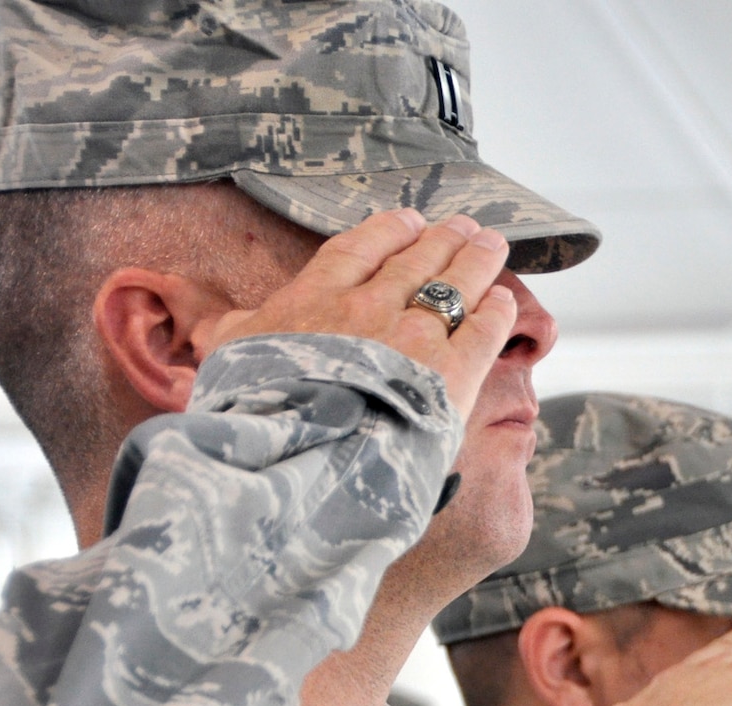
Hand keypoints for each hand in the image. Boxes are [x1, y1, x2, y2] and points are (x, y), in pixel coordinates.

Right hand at [194, 210, 516, 419]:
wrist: (302, 458)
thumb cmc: (259, 413)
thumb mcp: (231, 362)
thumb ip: (237, 334)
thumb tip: (226, 324)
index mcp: (314, 298)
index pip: (359, 249)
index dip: (389, 231)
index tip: (409, 221)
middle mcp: (368, 307)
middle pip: (416, 260)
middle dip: (444, 239)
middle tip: (465, 227)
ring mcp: (414, 337)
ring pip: (454, 284)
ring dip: (477, 260)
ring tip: (492, 244)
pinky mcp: (452, 373)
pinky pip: (484, 329)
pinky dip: (497, 310)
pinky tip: (505, 300)